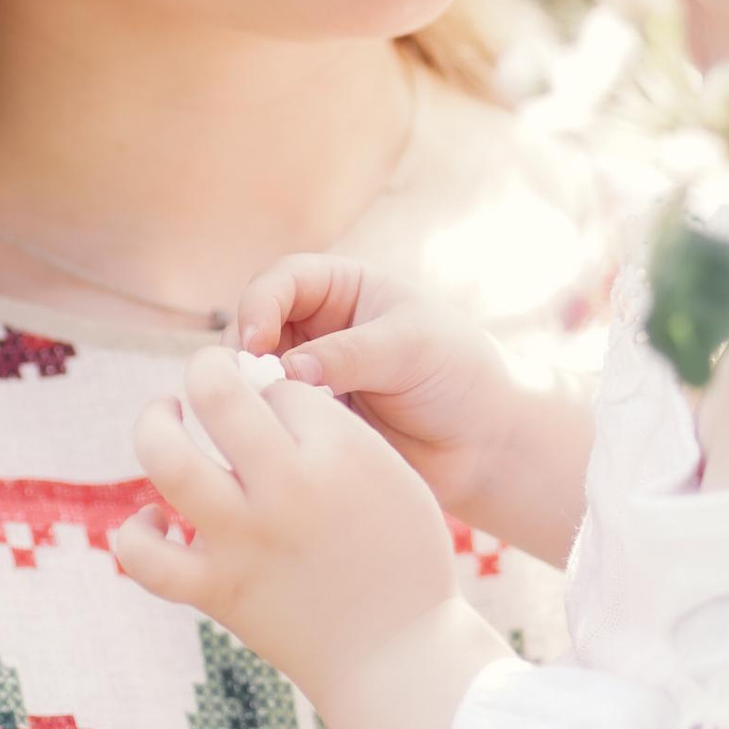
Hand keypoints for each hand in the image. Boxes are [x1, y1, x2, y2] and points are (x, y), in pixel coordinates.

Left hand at [119, 347, 469, 698]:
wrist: (399, 658)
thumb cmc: (404, 561)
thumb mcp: (393, 476)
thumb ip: (336, 432)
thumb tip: (266, 397)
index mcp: (339, 453)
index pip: (279, 385)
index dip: (278, 392)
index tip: (287, 419)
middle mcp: (285, 488)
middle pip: (213, 391)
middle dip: (205, 369)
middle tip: (209, 381)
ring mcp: (244, 540)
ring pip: (164, 458)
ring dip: (154, 424)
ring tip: (165, 420)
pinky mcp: (218, 590)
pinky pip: (145, 557)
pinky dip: (138, 534)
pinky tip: (159, 522)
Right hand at [235, 254, 524, 524]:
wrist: (484, 446)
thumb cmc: (459, 376)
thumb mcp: (410, 348)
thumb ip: (348, 354)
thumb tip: (285, 371)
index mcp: (342, 288)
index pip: (280, 282)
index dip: (259, 306)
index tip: (258, 343)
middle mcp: (317, 328)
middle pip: (252, 328)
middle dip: (244, 355)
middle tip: (254, 390)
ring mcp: (308, 377)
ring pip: (252, 378)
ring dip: (250, 395)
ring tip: (270, 420)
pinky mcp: (307, 423)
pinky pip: (269, 420)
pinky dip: (263, 428)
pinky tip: (275, 444)